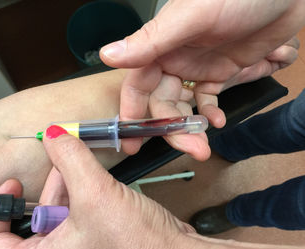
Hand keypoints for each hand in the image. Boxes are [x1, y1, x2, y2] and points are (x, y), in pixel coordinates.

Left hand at [0, 132, 194, 248]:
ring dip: (67, 183)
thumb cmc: (138, 246)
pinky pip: (77, 209)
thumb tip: (54, 135)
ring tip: (81, 164)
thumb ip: (71, 160)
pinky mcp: (94, 235)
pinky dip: (82, 189)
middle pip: (32, 217)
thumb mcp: (96, 195)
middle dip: (48, 185)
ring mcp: (77, 247)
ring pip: (58, 210)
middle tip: (60, 162)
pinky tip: (93, 176)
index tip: (9, 188)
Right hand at [100, 0, 303, 154]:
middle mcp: (175, 59)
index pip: (138, 86)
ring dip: (191, 128)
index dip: (132, 114)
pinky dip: (211, 114)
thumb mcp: (192, 17)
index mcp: (161, 47)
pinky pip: (209, 100)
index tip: (131, 143)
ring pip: (184, 106)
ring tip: (203, 148)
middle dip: (173, 129)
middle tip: (192, 149)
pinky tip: (218, 121)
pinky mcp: (221, 72)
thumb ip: (151, 41)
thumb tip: (108, 55)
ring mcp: (198, 68)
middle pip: (163, 103)